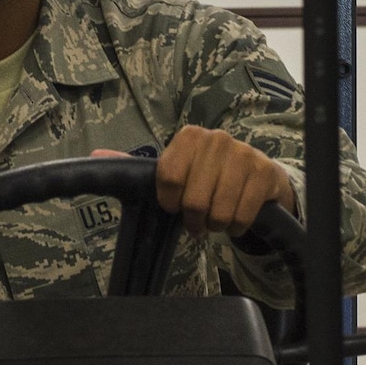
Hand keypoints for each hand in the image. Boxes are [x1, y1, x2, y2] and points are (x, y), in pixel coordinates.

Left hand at [152, 126, 295, 235]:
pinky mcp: (264, 172)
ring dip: (216, 226)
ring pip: (218, 212)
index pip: (168, 176)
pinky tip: (236, 219)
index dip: (169, 201)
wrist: (259, 174)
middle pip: (193, 200)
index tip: (174, 207)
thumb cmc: (210, 175)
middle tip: (198, 224)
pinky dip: (236, 227)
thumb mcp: (180, 169)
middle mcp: (216, 139)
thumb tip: (100, 155)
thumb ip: (146, 167)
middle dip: (194, 220)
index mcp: (190, 137)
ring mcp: (243, 153)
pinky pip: (242, 216)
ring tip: (217, 221)